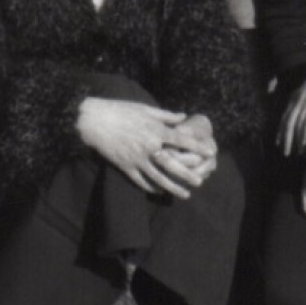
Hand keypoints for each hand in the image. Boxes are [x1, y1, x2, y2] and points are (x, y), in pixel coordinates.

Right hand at [76, 98, 212, 198]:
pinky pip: (141, 181)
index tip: (211, 151)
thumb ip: (166, 115)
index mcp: (155, 130)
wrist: (94, 121)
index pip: (182, 140)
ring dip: (173, 187)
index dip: (197, 146)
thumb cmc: (121, 110)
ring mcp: (137, 159)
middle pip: (173, 165)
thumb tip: (183, 116)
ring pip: (159, 178)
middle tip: (201, 181)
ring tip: (186, 194)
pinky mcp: (126, 167)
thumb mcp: (145, 109)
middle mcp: (149, 147)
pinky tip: (161, 192)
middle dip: (188, 174)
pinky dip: (152, 188)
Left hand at [278, 60, 305, 156]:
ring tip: (292, 153)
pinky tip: (303, 145)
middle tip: (283, 151)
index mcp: (298, 93)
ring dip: (292, 140)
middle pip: (286, 121)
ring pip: (294, 124)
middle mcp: (299, 97)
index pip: (285, 114)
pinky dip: (303, 135)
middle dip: (284, 138)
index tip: (278, 141)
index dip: (281, 129)